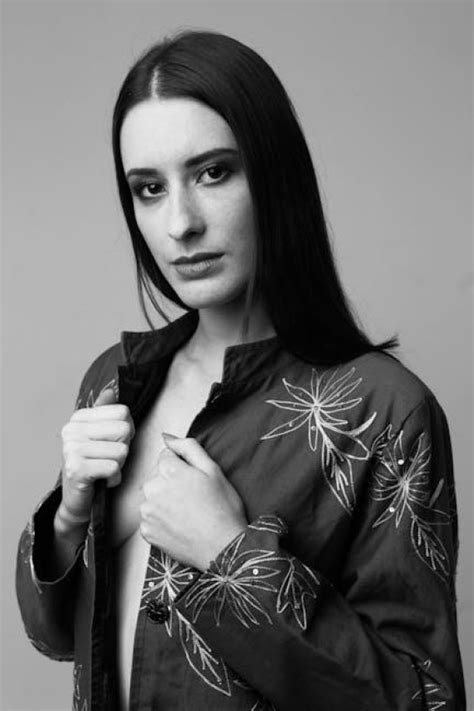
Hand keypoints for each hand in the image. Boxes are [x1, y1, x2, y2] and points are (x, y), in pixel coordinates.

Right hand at [58, 387, 134, 530]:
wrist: (78, 500)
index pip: (123, 412)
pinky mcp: (75, 469)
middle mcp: (71, 429)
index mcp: (78, 417)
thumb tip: (111, 390)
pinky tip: (103, 480)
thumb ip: (106, 412)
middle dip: (124, 448)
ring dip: (119, 465)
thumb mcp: (102, 436)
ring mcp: (71, 448)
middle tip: (109, 458)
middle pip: (124, 429)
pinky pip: (114, 467)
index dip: (127, 430)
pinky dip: (114, 478)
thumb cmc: (95, 466)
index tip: (114, 443)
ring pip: (121, 450)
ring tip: (104, 469)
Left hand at [140, 435, 247, 570]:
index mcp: (168, 470)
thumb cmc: (223, 508)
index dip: (183, 466)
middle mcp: (152, 489)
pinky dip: (161, 519)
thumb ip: (188, 447)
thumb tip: (167, 437)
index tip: (195, 480)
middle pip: (157, 475)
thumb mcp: (213, 470)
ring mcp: (147, 512)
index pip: (166, 456)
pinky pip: (150, 517)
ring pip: (152, 496)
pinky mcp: (146, 531)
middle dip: (171, 481)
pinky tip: (179, 524)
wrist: (223, 548)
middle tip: (193, 497)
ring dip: (164, 499)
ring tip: (187, 512)